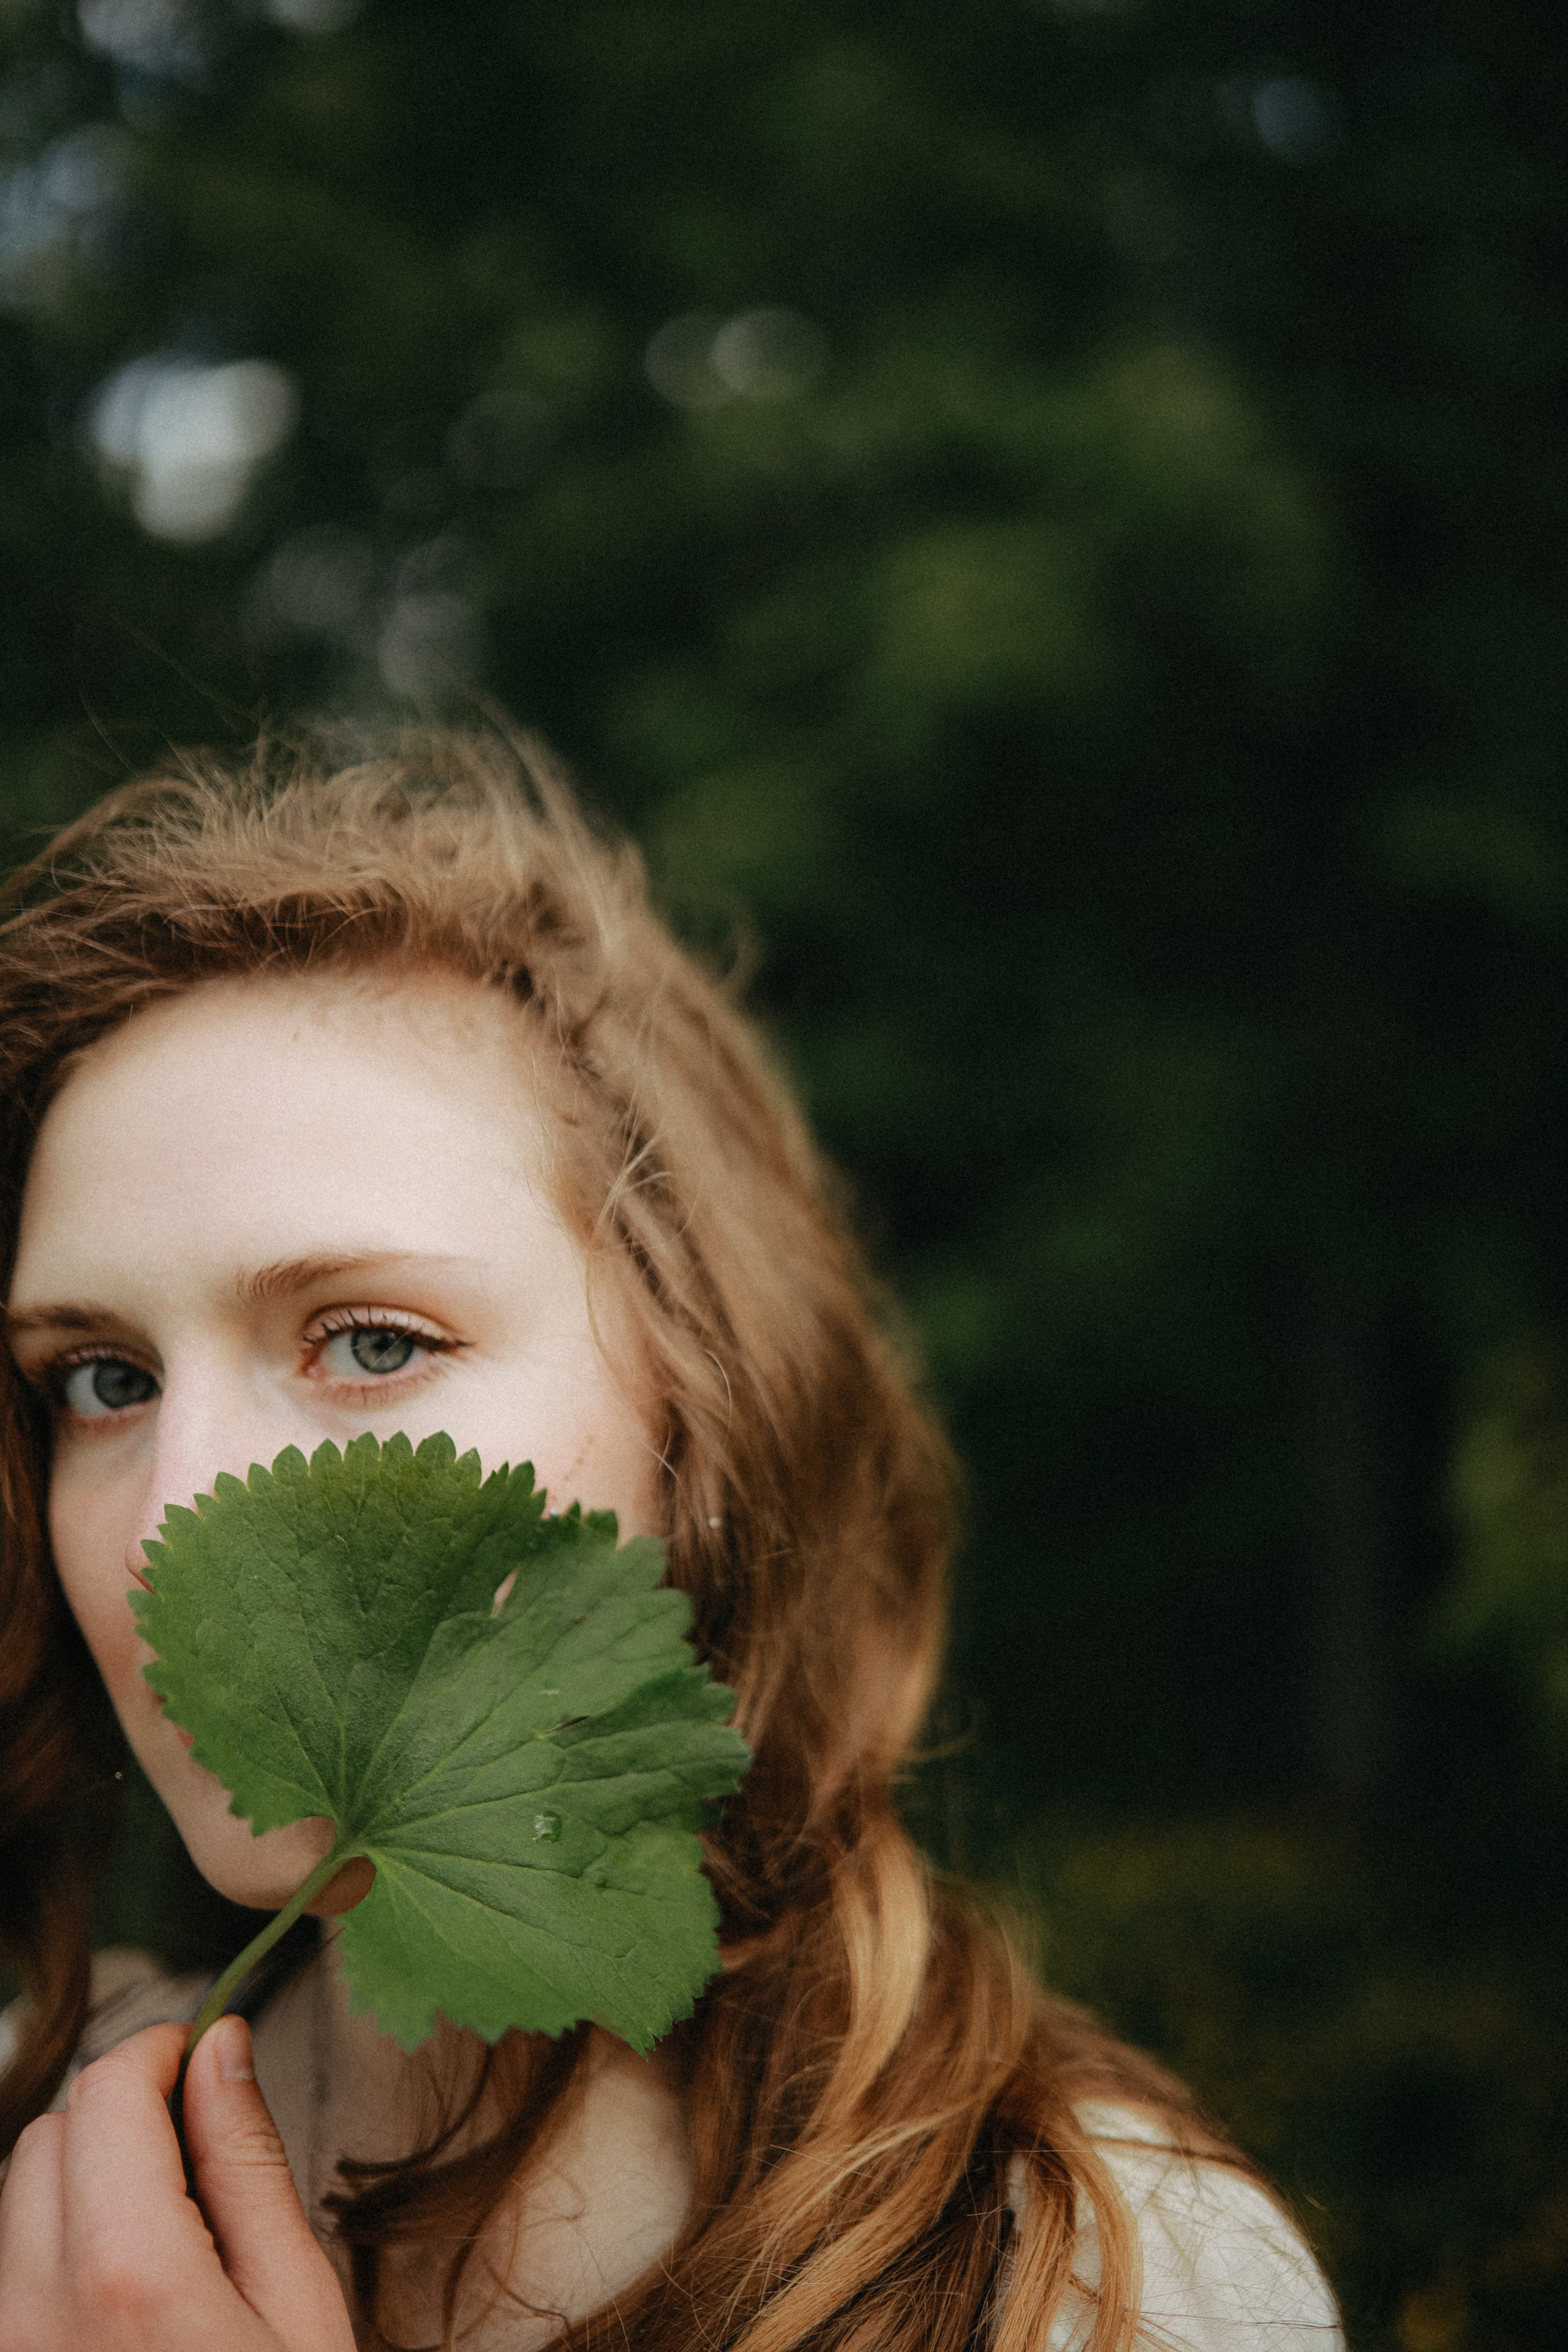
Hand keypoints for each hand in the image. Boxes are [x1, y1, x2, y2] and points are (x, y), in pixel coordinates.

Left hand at [0, 2015, 355, 2351]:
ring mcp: (9, 2344)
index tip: (206, 2053)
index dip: (161, 2048)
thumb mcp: (296, 2296)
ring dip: (84, 2180)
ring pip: (19, 2198)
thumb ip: (246, 2161)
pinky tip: (127, 2282)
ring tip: (168, 2226)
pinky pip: (12, 2268)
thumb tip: (222, 2045)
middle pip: (49, 2134)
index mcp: (127, 2272)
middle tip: (199, 2144)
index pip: (108, 2089)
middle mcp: (37, 2308)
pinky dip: (60, 2243)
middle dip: (120, 2112)